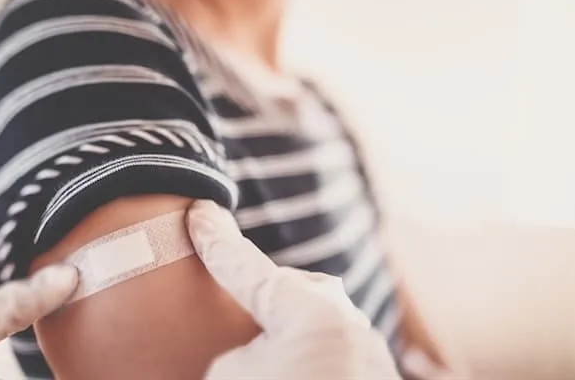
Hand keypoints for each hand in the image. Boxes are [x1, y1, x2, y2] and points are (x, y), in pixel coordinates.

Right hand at [186, 200, 401, 379]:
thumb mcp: (234, 378)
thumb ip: (238, 354)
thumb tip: (257, 352)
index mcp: (309, 309)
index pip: (245, 265)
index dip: (216, 239)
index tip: (201, 211)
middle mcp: (344, 318)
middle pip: (290, 290)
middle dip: (261, 297)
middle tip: (232, 303)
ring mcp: (365, 348)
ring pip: (312, 323)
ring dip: (285, 336)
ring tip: (264, 356)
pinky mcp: (373, 375)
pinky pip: (328, 351)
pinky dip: (304, 360)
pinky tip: (292, 374)